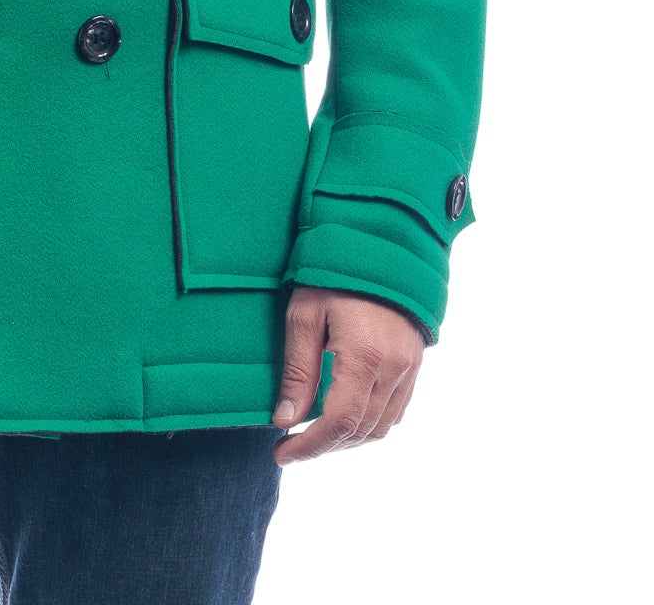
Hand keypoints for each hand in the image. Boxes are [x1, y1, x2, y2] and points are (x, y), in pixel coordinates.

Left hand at [271, 286, 424, 463]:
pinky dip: (369, 423)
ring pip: (381, 427)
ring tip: (314, 433)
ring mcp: (409, 368)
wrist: (381, 243)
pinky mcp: (414, 363)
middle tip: (291, 445)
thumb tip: (285, 419)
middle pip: (360, 431)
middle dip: (324, 446)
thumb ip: (298, 370)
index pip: (338, 423)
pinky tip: (345, 416)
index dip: (309, 446)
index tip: (281, 452)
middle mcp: (394, 369)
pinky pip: (395, 410)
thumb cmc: (336, 271)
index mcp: (365, 357)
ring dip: (347, 439)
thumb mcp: (305, 313)